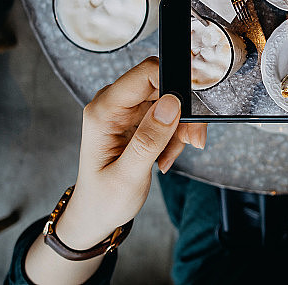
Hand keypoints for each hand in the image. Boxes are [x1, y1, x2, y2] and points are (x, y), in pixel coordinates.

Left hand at [55, 57, 205, 248]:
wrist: (95, 214)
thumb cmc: (104, 199)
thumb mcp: (128, 176)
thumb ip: (149, 139)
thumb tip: (171, 104)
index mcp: (103, 111)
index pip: (146, 73)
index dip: (174, 83)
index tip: (191, 109)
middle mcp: (113, 104)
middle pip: (163, 85)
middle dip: (182, 112)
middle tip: (192, 140)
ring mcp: (124, 110)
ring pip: (169, 100)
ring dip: (180, 127)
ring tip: (171, 155)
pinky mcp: (135, 118)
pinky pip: (166, 114)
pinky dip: (174, 134)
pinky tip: (166, 155)